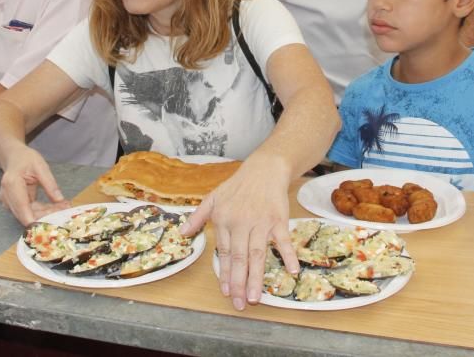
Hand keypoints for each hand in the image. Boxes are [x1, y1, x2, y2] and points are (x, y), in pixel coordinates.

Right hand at [0, 146, 69, 225]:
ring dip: (47, 213)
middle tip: (65, 208)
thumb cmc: (25, 159)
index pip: (22, 208)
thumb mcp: (41, 166)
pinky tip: (56, 206)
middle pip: (26, 214)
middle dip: (46, 215)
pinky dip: (43, 210)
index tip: (53, 222)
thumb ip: (50, 183)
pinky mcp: (14, 205)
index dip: (36, 219)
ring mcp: (9, 202)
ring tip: (64, 205)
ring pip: (29, 214)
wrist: (14, 157)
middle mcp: (7, 196)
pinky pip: (30, 211)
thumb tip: (59, 200)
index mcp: (12, 184)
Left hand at [181, 158, 297, 310]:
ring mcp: (261, 222)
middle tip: (240, 304)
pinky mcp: (278, 219)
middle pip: (240, 258)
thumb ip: (197, 217)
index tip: (227, 292)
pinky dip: (288, 255)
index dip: (226, 274)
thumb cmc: (237, 186)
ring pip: (257, 254)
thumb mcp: (212, 198)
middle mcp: (241, 223)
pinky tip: (291, 271)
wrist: (264, 169)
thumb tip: (181, 233)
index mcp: (224, 221)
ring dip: (256, 277)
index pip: (225, 253)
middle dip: (239, 283)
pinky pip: (283, 240)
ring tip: (255, 297)